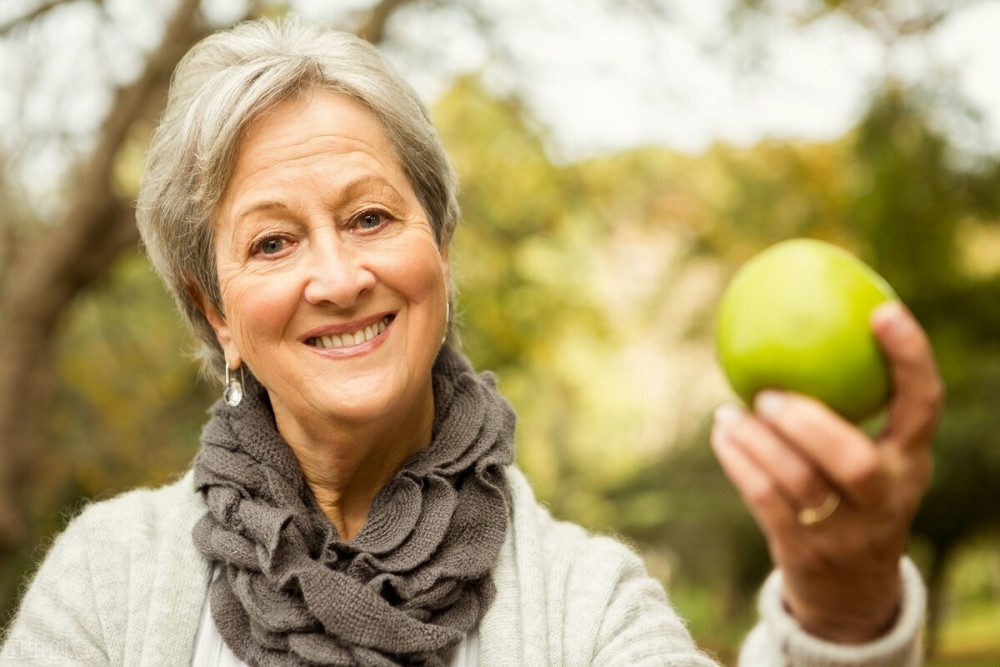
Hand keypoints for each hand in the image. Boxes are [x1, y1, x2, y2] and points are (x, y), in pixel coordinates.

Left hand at [710, 301, 942, 642]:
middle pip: (854, 463)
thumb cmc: (855, 497)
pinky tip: (721, 436)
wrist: (851, 591)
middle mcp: (886, 498)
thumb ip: (849, 404)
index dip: (910, 358)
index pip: (923, 405)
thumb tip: (805, 316)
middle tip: (769, 395)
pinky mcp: (805, 551)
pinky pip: (766, 501)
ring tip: (728, 413)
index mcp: (910, 461)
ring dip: (757, 443)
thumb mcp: (872, 456)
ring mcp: (846, 531)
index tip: (882, 311)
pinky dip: (739, 464)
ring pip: (799, 484)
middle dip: (810, 426)